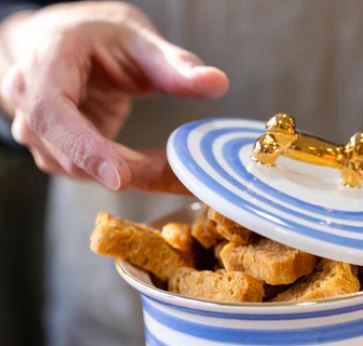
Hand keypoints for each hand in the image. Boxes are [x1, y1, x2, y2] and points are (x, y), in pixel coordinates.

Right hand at [0, 1, 227, 191]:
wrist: (64, 43)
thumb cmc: (98, 37)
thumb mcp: (139, 40)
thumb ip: (176, 65)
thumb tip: (218, 83)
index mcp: (46, 60)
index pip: (53, 112)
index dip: (85, 148)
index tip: (120, 176)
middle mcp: (28, 97)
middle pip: (65, 152)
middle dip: (121, 170)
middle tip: (175, 176)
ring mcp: (36, 129)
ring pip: (77, 170)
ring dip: (128, 175)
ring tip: (174, 170)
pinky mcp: (53, 150)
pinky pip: (87, 173)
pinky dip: (124, 175)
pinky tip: (154, 167)